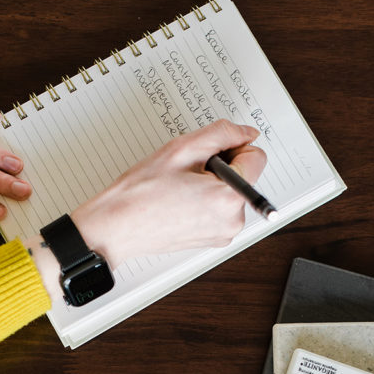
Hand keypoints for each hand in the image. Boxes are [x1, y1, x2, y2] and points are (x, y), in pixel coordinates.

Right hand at [28, 119, 266, 301]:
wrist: (117, 228)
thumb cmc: (142, 192)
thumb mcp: (182, 149)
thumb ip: (222, 133)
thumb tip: (247, 133)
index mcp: (230, 199)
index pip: (256, 156)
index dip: (231, 147)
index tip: (205, 154)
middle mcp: (233, 221)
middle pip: (244, 175)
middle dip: (220, 168)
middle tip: (186, 174)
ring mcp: (223, 234)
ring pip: (231, 192)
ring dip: (211, 184)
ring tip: (180, 189)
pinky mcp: (213, 240)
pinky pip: (220, 209)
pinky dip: (206, 201)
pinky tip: (180, 202)